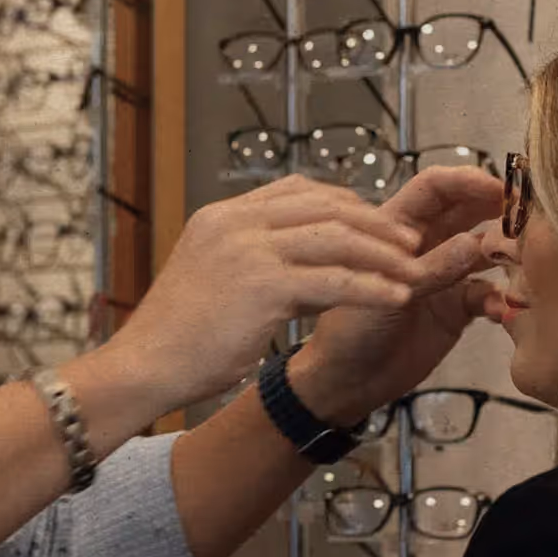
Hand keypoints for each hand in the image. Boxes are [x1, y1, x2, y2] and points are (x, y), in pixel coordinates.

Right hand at [88, 176, 425, 417]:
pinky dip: (372, 288)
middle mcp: (234, 223)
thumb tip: (303, 268)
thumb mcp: (213, 281)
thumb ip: (255, 262)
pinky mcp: (262, 285)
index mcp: (220, 217)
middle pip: (324, 205)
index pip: (295, 189)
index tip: (374, 220)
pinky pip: (335, 280)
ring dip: (383, 254)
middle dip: (374, 222)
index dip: (343, 202)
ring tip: (414, 270)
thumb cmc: (177, 339)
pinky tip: (395, 299)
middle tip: (409, 241)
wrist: (143, 367)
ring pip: (336, 237)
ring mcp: (247, 250)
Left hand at [290, 166, 505, 424]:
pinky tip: (499, 309)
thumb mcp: (386, 291)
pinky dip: (498, 299)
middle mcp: (425, 245)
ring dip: (505, 253)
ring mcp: (443, 276)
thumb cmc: (349, 330)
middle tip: (529, 218)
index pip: (435, 188)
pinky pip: (486, 294)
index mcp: (396, 226)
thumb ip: (431, 268)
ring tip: (525, 260)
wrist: (348, 383)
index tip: (501, 188)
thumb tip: (475, 242)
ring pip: (484, 251)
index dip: (467, 181)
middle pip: (469, 212)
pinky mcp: (456, 309)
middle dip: (498, 210)